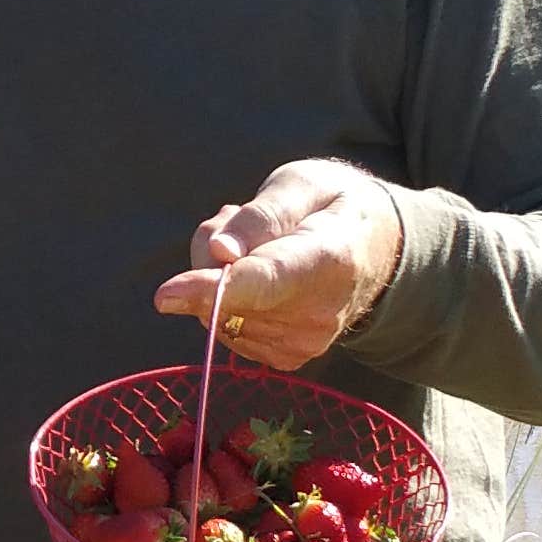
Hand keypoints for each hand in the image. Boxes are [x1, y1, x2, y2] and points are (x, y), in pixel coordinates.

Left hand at [154, 158, 402, 371]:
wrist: (377, 251)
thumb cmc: (333, 205)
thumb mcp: (302, 184)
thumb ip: (261, 215)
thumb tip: (218, 253)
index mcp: (329, 258)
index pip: (263, 282)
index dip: (211, 289)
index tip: (164, 295)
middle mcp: (320, 312)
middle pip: (226, 298)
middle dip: (212, 255)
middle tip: (239, 216)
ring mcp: (304, 342)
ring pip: (217, 314)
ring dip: (217, 276)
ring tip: (256, 244)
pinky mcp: (288, 357)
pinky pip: (226, 328)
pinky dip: (226, 300)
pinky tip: (255, 273)